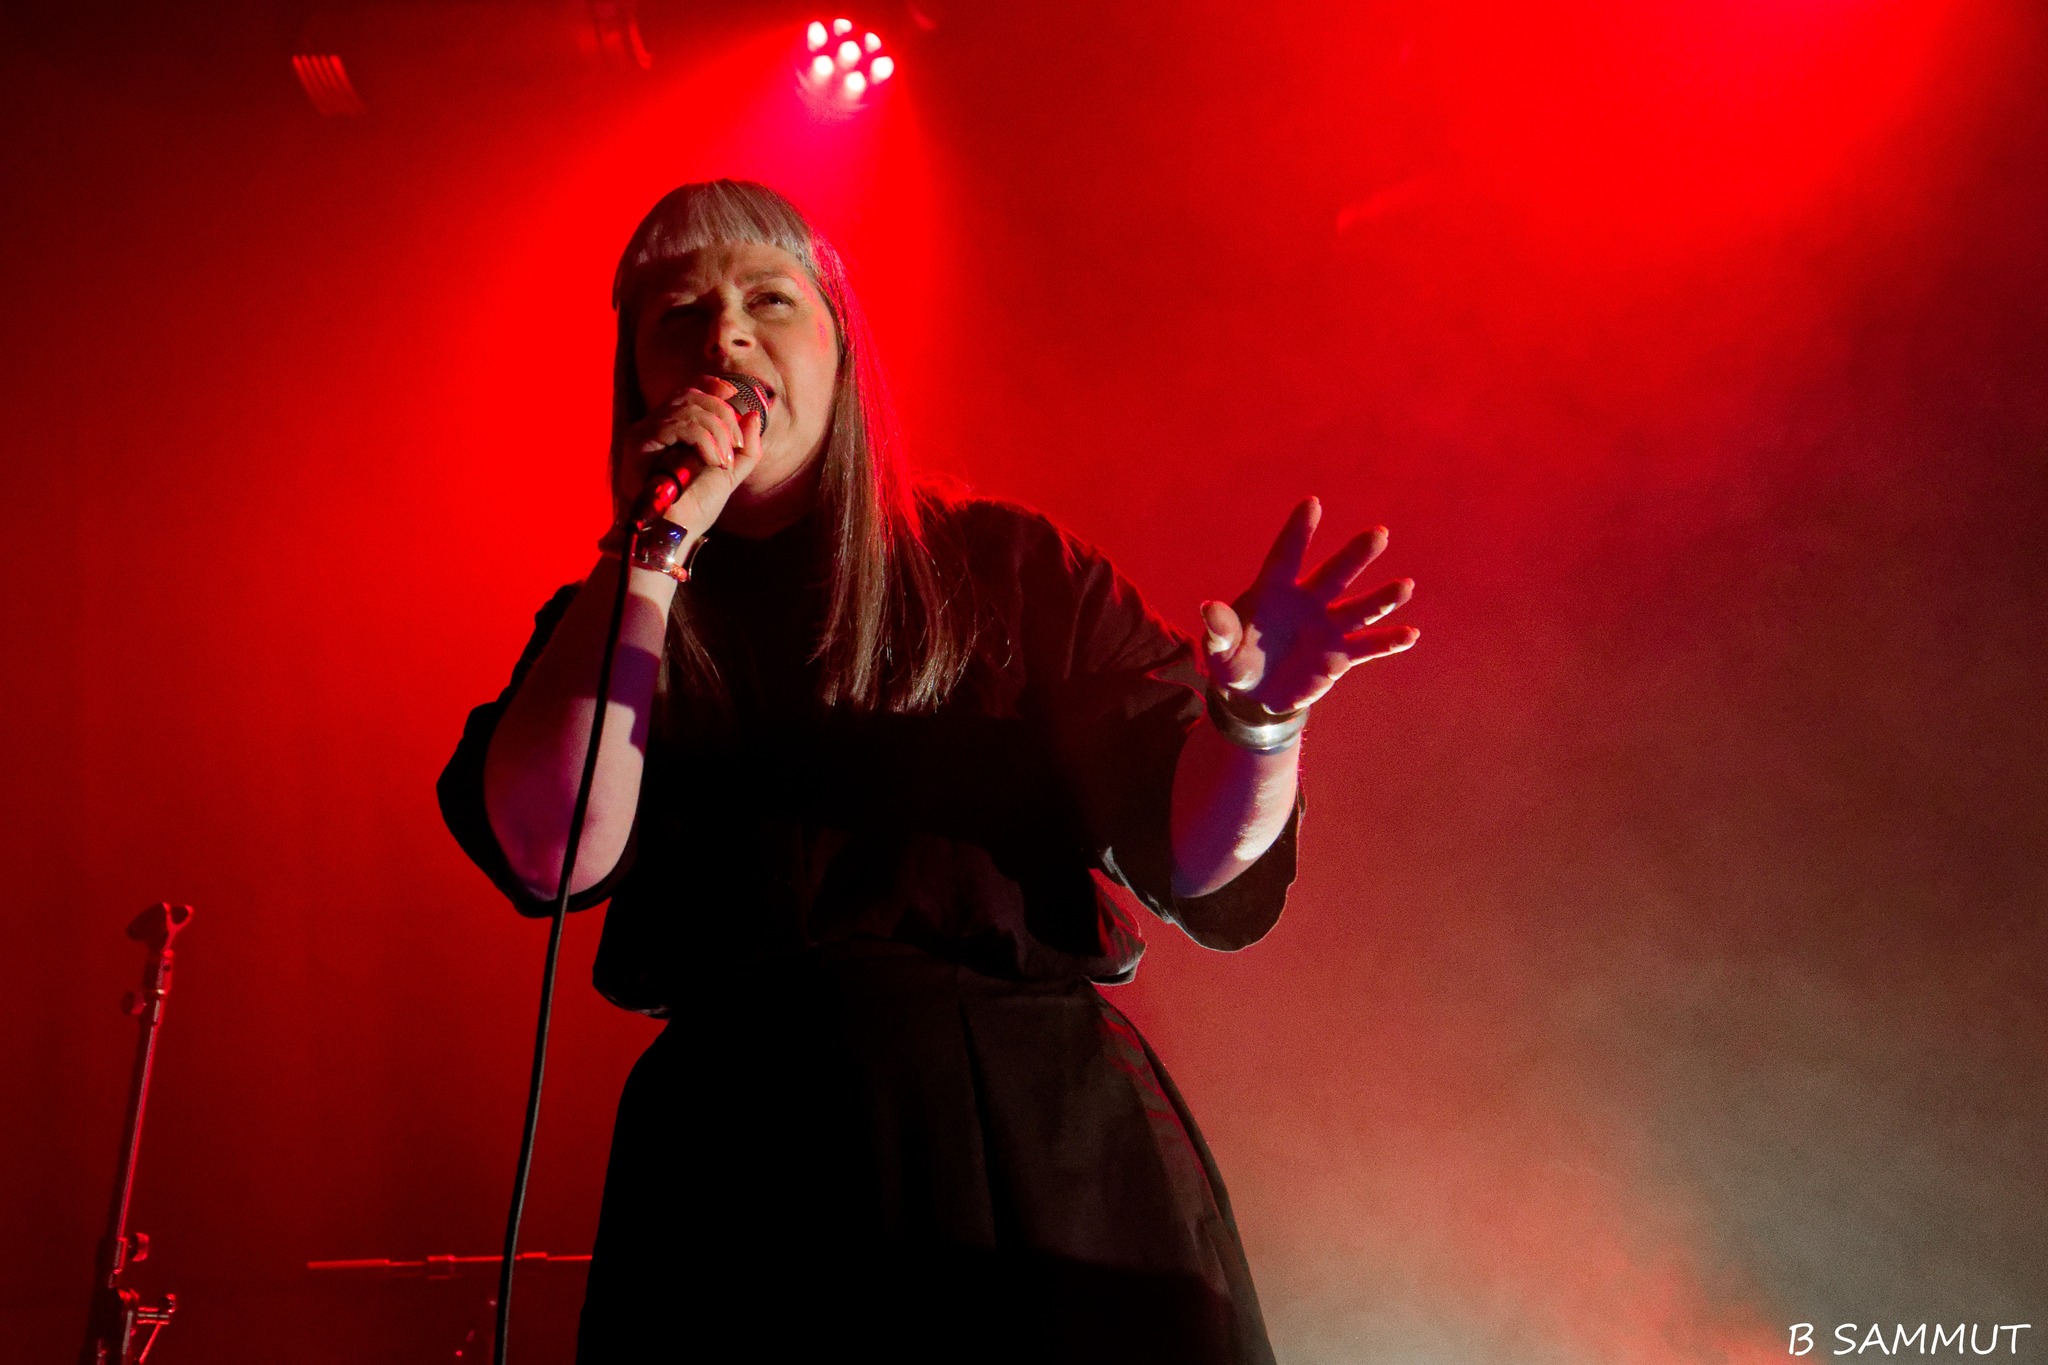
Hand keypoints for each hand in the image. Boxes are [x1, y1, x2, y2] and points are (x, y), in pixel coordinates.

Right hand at [611, 376, 766, 535]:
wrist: (675, 533)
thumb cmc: (695, 508)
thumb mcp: (729, 474)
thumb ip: (745, 449)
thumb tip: (753, 416)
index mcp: (674, 429)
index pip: (690, 391)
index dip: (713, 386)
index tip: (735, 395)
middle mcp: (656, 426)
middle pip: (692, 395)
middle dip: (723, 414)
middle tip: (737, 445)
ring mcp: (646, 432)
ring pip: (688, 408)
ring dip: (717, 431)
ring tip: (725, 460)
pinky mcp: (640, 441)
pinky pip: (679, 426)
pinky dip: (704, 440)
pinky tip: (713, 461)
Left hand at [1202, 496, 1417, 713]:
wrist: (1254, 696)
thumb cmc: (1235, 661)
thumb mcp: (1220, 649)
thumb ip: (1219, 629)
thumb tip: (1208, 608)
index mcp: (1274, 591)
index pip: (1287, 554)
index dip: (1299, 530)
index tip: (1312, 503)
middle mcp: (1307, 602)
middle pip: (1334, 574)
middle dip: (1356, 556)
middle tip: (1379, 534)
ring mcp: (1327, 627)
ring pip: (1359, 608)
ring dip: (1382, 598)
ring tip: (1404, 587)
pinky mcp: (1340, 655)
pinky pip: (1368, 645)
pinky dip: (1388, 641)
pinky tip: (1410, 634)